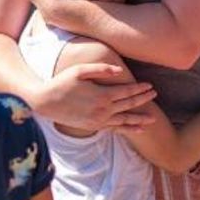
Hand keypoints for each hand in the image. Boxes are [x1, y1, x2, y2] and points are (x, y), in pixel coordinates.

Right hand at [33, 63, 156, 131]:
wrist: (45, 103)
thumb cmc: (61, 82)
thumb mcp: (80, 70)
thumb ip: (101, 69)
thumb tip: (120, 71)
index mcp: (102, 95)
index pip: (126, 92)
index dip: (139, 88)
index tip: (150, 85)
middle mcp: (103, 110)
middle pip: (129, 105)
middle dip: (143, 100)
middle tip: (155, 94)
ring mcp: (99, 121)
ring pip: (125, 120)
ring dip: (140, 119)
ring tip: (153, 118)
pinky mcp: (94, 127)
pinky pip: (115, 129)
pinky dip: (128, 129)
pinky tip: (138, 130)